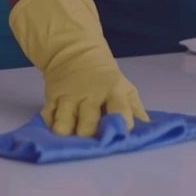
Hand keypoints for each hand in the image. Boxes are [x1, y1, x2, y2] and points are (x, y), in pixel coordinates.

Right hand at [9, 0, 148, 136]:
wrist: (75, 51)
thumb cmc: (105, 78)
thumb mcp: (125, 88)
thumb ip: (135, 109)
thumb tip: (147, 130)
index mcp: (113, 90)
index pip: (120, 111)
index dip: (121, 126)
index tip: (121, 137)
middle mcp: (90, 95)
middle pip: (88, 123)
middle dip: (89, 137)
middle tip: (92, 144)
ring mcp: (69, 97)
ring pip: (64, 124)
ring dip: (66, 135)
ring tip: (70, 140)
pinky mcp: (52, 99)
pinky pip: (47, 118)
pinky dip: (50, 127)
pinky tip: (54, 131)